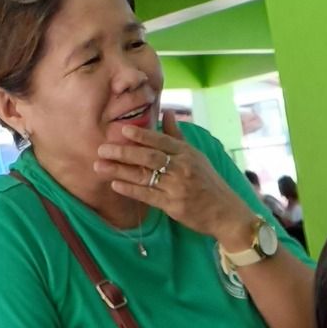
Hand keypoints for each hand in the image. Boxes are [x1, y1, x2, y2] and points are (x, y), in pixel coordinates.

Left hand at [95, 110, 258, 250]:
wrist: (226, 213)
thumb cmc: (210, 184)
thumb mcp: (197, 157)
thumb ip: (177, 137)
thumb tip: (166, 113)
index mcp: (186, 153)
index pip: (161, 141)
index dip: (141, 135)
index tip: (122, 130)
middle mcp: (182, 168)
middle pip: (148, 157)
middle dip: (123, 152)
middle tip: (102, 148)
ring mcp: (177, 187)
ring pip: (144, 176)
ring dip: (119, 171)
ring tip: (100, 166)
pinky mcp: (174, 206)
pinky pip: (148, 196)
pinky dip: (131, 190)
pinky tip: (116, 185)